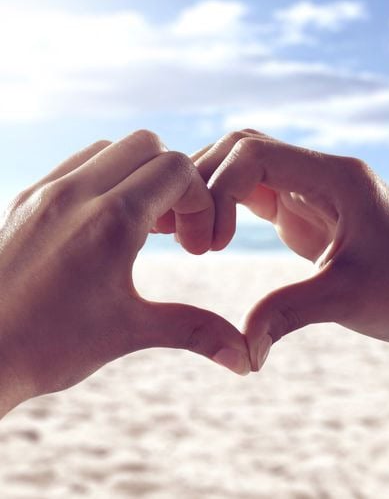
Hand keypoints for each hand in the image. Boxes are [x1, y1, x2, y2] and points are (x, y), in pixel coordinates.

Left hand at [0, 130, 249, 417]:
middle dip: (174, 180)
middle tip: (173, 229)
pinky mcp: (27, 198)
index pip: (177, 169)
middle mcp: (77, 192)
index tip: (196, 244)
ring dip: (138, 176)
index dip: (200, 201)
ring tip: (142, 226)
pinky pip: (77, 163)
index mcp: (112, 220)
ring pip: (111, 149)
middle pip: (148, 145)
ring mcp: (47, 190)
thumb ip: (196, 332)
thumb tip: (244, 360)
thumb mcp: (131, 332)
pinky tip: (107, 224)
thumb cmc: (49, 347)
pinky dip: (105, 179)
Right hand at [191, 129, 388, 371]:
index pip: (255, 152)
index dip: (218, 187)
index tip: (212, 243)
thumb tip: (243, 350)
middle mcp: (320, 173)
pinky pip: (254, 193)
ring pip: (244, 167)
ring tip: (192, 236)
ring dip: (212, 193)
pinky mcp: (303, 212)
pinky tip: (211, 238)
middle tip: (189, 236)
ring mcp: (310, 190)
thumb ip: (289, 315)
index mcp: (336, 177)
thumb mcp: (348, 300)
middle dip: (205, 183)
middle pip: (242, 148)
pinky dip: (225, 207)